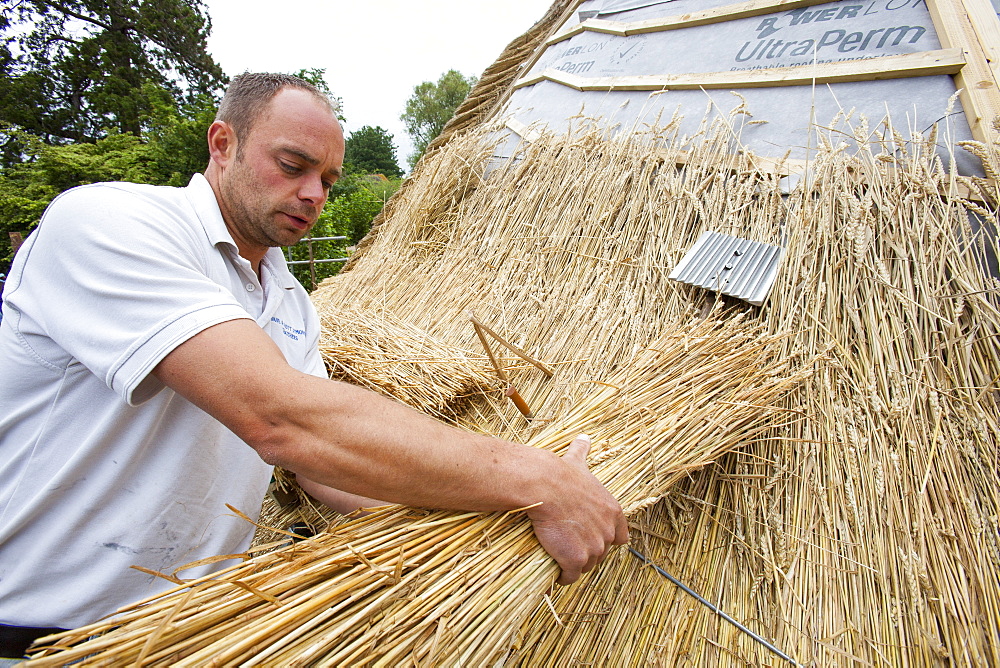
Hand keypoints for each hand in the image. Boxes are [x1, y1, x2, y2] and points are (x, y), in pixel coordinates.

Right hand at [526, 435, 629, 584]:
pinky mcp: (576, 560)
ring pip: (587, 565)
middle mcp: (608, 532)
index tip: (591, 537)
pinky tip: (556, 574)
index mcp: (613, 512)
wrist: (545, 486)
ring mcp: (594, 548)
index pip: (620, 536)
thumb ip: (583, 452)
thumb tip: (583, 436)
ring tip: (560, 559)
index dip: (606, 538)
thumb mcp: (578, 462)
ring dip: (576, 564)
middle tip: (569, 546)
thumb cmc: (561, 474)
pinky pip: (571, 576)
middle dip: (588, 552)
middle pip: (601, 552)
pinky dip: (564, 577)